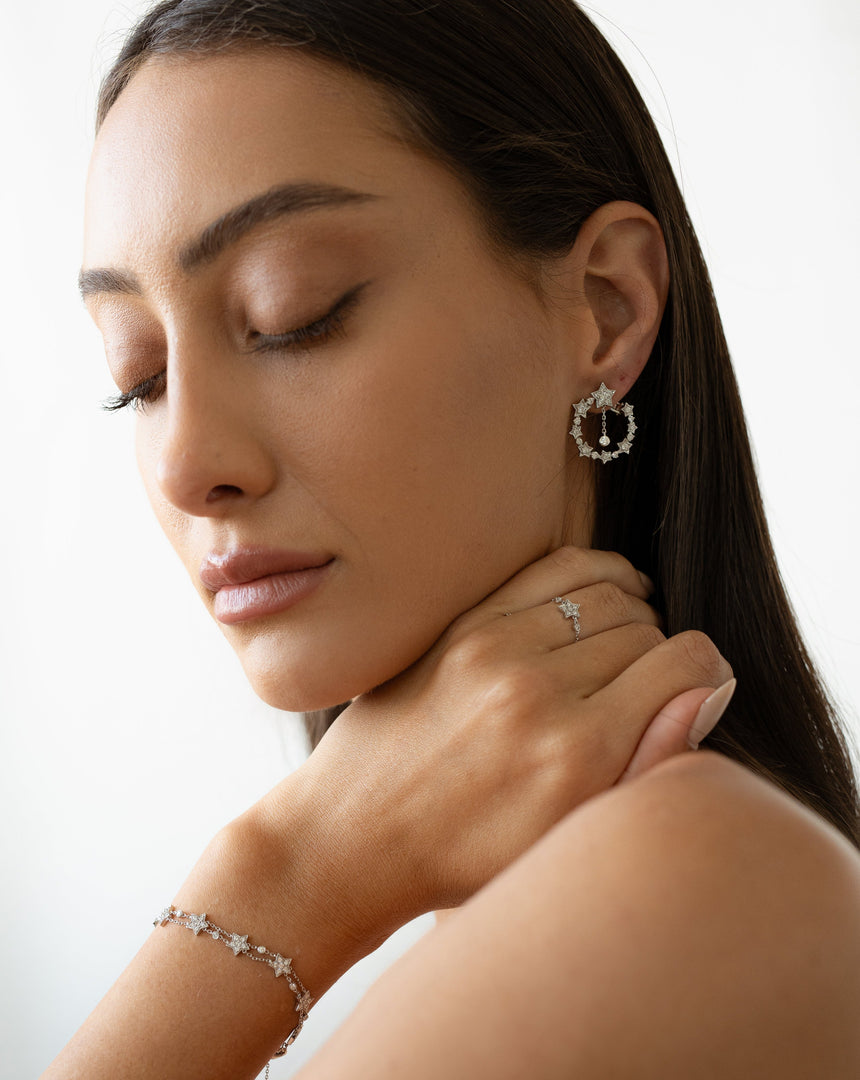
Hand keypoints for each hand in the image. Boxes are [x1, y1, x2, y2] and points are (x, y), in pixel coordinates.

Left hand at [261, 546, 732, 945]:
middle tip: (644, 685)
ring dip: (631, 613)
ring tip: (626, 642)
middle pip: (648, 630)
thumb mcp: (568, 841)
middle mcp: (539, 693)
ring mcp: (494, 649)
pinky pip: (554, 569)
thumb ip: (649, 762)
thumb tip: (709, 686)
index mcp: (579, 755)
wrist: (356, 838)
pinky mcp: (461, 626)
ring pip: (608, 595)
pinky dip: (594, 573)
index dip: (706, 673)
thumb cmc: (468, 856)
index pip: (687, 666)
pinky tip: (605, 592)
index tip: (696, 687)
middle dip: (661, 654)